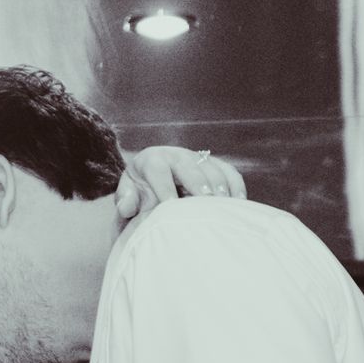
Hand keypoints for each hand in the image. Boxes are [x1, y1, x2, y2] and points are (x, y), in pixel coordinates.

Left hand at [114, 145, 247, 221]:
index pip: (158, 171)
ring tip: (223, 204)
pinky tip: (238, 204)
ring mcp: (197, 158)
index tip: (169, 206)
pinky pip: (229, 172)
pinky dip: (235, 186)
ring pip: (211, 167)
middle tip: (205, 200)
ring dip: (219, 185)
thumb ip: (125, 200)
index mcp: (151, 160)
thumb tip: (127, 207)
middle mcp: (175, 155)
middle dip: (197, 182)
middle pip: (188, 165)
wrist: (153, 182)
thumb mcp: (128, 195)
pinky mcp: (214, 165)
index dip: (164, 187)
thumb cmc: (140, 194)